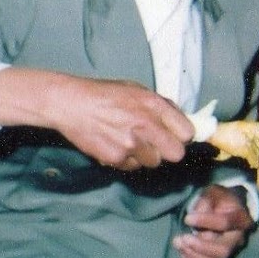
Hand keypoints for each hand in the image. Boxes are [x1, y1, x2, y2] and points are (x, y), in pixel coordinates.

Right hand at [0, 68, 191, 169]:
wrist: (70, 104)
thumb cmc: (106, 94)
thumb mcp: (138, 90)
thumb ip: (162, 107)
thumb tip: (184, 122)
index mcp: (153, 105)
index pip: (187, 133)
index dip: (182, 136)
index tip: (176, 135)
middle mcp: (145, 126)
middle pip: (176, 154)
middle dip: (169, 151)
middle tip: (158, 144)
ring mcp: (130, 145)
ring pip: (153, 162)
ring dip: (146, 155)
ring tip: (130, 140)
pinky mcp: (115, 159)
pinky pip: (133, 167)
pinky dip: (128, 160)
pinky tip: (116, 145)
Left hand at [174, 185, 254, 257]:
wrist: (226, 210)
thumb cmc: (220, 200)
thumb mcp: (214, 193)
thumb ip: (206, 202)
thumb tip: (195, 216)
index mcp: (241, 219)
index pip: (225, 223)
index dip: (205, 222)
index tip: (187, 218)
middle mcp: (239, 238)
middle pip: (223, 250)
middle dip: (200, 246)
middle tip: (183, 238)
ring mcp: (231, 252)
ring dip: (193, 255)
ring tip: (178, 243)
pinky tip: (184, 255)